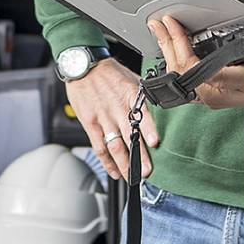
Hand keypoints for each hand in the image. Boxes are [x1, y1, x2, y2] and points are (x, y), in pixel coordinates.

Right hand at [65, 58, 157, 179]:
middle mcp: (116, 108)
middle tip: (146, 171)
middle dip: (138, 155)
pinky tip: (114, 171)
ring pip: (114, 145)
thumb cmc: (108, 73)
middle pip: (129, 135)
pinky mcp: (90, 123)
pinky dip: (106, 161)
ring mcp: (102, 117)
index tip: (154, 142)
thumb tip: (161, 104)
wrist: (82, 66)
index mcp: (130, 95)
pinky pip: (99, 146)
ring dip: (123, 163)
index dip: (148, 129)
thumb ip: (144, 94)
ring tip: (132, 176)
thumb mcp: (131, 78)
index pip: (141, 113)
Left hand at [148, 15, 243, 109]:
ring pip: (180, 72)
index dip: (176, 41)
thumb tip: (197, 66)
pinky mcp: (214, 87)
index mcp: (214, 90)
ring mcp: (210, 92)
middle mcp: (208, 94)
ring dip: (169, 50)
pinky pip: (189, 74)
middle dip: (166, 43)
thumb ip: (222, 73)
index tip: (171, 23)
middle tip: (157, 24)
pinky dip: (179, 57)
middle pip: (178, 68)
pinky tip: (175, 48)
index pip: (185, 64)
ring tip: (161, 33)